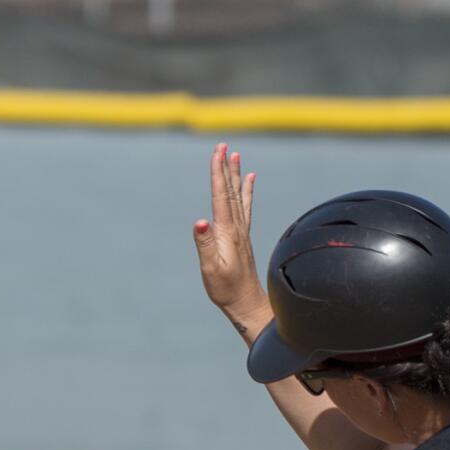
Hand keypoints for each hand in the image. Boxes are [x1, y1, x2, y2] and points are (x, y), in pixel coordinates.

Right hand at [192, 144, 269, 335]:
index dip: (218, 173)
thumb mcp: (210, 269)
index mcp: (226, 232)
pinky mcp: (242, 237)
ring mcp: (241, 231)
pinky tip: (250, 181)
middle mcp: (236, 227)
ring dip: (236, 175)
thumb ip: (204, 245)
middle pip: (231, 191)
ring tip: (236, 155)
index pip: (221, 196)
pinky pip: (245, 207)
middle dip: (226, 167)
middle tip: (224, 146)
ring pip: (239, 196)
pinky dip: (247, 191)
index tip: (217, 153)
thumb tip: (200, 221)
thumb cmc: (226, 289)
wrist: (247, 303)